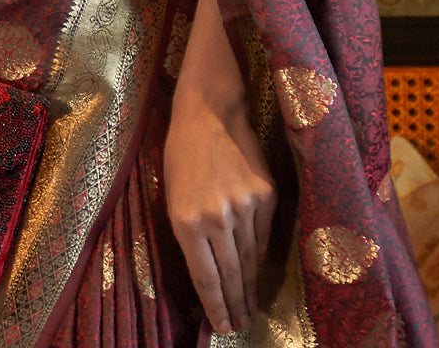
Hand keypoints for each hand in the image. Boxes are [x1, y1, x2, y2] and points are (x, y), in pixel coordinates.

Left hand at [164, 96, 276, 336]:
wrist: (210, 112)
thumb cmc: (181, 153)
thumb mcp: (172, 196)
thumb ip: (189, 234)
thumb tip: (208, 272)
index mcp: (187, 220)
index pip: (206, 277)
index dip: (216, 306)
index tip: (224, 326)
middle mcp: (217, 217)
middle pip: (231, 274)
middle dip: (236, 305)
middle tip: (241, 325)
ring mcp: (245, 206)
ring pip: (251, 259)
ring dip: (251, 287)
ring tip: (251, 307)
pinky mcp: (266, 194)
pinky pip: (265, 235)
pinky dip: (262, 256)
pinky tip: (259, 271)